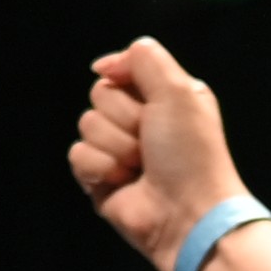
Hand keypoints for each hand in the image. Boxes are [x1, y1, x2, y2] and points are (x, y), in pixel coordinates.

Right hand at [68, 38, 251, 269]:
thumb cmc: (191, 154)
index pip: (121, 69)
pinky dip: (101, 168)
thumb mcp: (179, 90)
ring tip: (141, 166)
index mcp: (163, 96)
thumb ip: (145, 58)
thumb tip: (102, 65)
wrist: (187, 212)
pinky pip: (78, 154)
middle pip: (100, 93)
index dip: (124, 77)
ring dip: (116, 146)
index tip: (142, 96)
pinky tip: (123, 182)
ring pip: (87, 124)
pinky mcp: (100, 177)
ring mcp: (118, 149)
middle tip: (149, 140)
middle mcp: (140, 120)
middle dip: (125, 117)